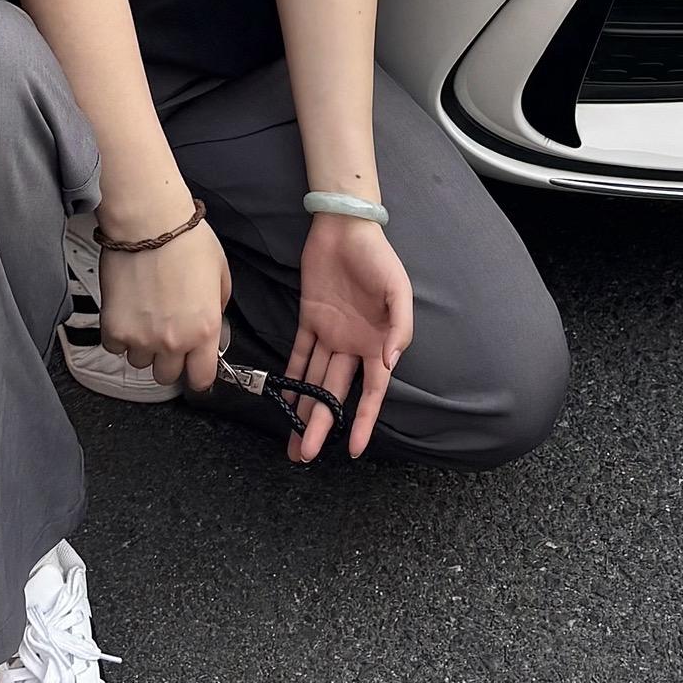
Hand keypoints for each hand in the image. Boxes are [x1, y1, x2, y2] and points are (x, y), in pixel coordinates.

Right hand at [97, 217, 231, 392]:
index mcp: (205, 329)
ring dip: (143, 345)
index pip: (202, 378)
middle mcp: (174, 340)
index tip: (193, 366)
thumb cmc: (185, 240)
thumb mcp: (220, 275)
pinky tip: (128, 311)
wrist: (148, 222)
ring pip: (140, 362)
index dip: (197, 373)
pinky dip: (120, 335)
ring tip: (146, 315)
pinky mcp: (114, 329)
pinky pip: (116, 348)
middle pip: (167, 376)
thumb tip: (212, 326)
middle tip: (167, 332)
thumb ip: (216, 308)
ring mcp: (142, 337)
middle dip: (168, 358)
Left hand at [283, 215, 412, 463]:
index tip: (352, 450)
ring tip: (293, 441)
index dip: (363, 422)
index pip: (372, 392)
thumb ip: (400, 326)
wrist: (346, 226)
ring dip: (304, 410)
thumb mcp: (399, 289)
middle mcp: (354, 345)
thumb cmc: (378, 258)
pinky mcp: (310, 319)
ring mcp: (331, 334)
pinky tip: (283, 399)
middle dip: (321, 426)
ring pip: (314, 381)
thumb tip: (390, 362)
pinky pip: (299, 353)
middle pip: (335, 393)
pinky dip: (290, 376)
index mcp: (378, 342)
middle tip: (305, 456)